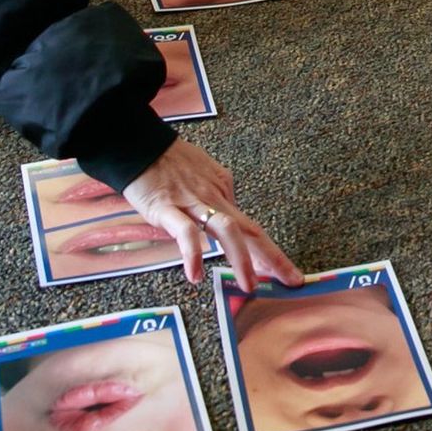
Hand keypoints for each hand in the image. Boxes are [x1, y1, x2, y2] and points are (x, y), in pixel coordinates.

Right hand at [123, 138, 303, 289]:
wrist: (140, 146)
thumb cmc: (168, 162)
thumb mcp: (202, 177)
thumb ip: (215, 198)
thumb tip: (224, 219)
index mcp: (223, 192)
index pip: (250, 227)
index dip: (269, 252)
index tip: (286, 272)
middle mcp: (215, 198)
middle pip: (250, 230)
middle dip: (273, 257)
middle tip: (291, 279)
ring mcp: (192, 203)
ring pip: (226, 230)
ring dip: (241, 258)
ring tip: (249, 284)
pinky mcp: (167, 208)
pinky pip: (185, 232)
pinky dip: (192, 253)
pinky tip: (195, 275)